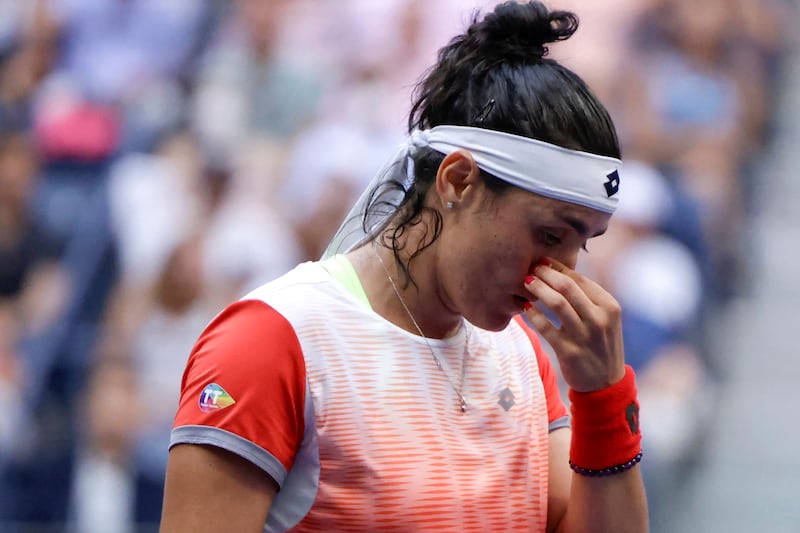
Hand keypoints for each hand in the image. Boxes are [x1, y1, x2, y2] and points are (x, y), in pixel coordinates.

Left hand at [524, 258, 625, 391]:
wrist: (605, 383)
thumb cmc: (599, 344)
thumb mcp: (604, 318)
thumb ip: (587, 298)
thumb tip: (558, 272)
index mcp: (609, 306)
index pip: (579, 279)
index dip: (558, 267)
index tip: (542, 260)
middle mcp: (599, 319)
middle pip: (567, 286)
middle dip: (545, 273)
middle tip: (531, 268)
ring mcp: (585, 336)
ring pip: (556, 303)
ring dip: (538, 289)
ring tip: (525, 282)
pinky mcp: (569, 352)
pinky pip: (545, 328)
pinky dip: (533, 315)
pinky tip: (525, 308)